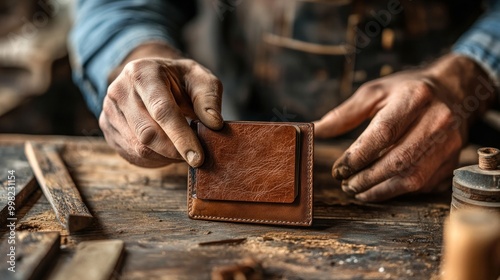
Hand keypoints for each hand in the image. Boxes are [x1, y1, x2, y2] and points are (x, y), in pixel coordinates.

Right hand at [99, 43, 222, 167]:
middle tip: (197, 157)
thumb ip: (209, 99)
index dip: (181, 137)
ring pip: (139, 148)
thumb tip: (213, 124)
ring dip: (166, 156)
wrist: (153, 76)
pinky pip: (132, 153)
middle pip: (147, 134)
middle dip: (175, 151)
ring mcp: (109, 110)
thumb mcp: (200, 79)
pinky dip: (155, 159)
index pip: (161, 111)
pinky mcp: (107, 127)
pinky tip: (168, 151)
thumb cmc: (180, 80)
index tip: (198, 158)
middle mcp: (120, 90)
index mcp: (142, 72)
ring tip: (183, 149)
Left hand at [314, 54, 495, 200]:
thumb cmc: (408, 91)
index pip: (383, 134)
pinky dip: (398, 191)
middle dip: (367, 178)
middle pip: (398, 160)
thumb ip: (345, 113)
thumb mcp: (375, 92)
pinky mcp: (453, 160)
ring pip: (412, 177)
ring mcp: (450, 142)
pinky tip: (379, 189)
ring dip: (380, 190)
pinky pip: (424, 184)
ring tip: (358, 191)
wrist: (456, 91)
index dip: (358, 156)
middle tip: (346, 185)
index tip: (339, 170)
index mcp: (415, 98)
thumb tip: (317, 131)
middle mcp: (437, 120)